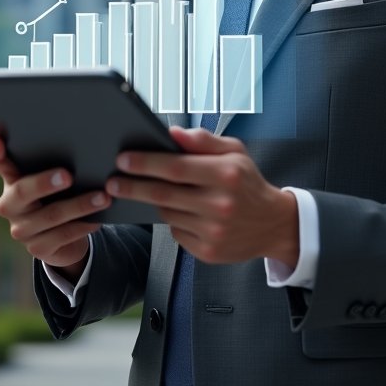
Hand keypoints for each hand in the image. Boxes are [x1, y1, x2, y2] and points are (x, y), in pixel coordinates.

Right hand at [0, 134, 111, 277]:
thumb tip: (82, 141)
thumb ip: (57, 161)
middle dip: (44, 183)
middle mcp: (9, 203)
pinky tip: (99, 218)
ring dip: (80, 206)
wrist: (65, 236)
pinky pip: (63, 235)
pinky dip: (84, 225)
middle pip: (22, 191)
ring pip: (51, 215)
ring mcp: (21, 229)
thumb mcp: (55, 176)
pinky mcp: (37, 249)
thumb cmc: (60, 193)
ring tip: (102, 197)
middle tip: (68, 175)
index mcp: (11, 177)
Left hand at [105, 127, 299, 266]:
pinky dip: (172, 220)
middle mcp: (220, 204)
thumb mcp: (235, 152)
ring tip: (143, 191)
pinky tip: (178, 212)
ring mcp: (214, 231)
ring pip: (167, 214)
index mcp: (226, 174)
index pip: (176, 167)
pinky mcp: (208, 252)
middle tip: (112, 181)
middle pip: (163, 195)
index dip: (146, 163)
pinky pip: (176, 232)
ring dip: (153, 203)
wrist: (273, 224)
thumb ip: (203, 140)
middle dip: (133, 186)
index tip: (123, 159)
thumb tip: (173, 133)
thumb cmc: (247, 182)